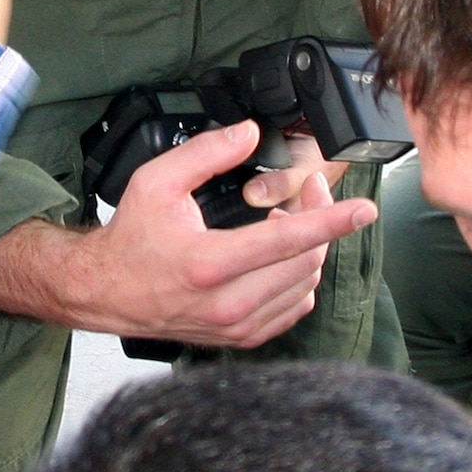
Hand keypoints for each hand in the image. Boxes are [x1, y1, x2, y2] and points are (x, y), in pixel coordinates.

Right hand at [0, 121, 376, 344]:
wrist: (106, 293)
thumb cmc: (130, 238)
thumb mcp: (155, 182)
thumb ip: (205, 153)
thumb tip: (250, 133)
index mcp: (207, 264)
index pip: (287, 240)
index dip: (332, 221)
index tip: (365, 209)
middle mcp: (226, 303)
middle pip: (305, 261)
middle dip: (319, 221)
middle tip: (307, 192)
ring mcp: (236, 327)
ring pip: (305, 285)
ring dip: (309, 249)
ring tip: (284, 222)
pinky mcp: (242, 338)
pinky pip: (295, 307)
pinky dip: (299, 278)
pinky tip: (280, 256)